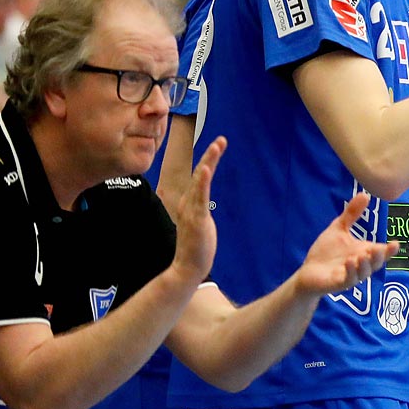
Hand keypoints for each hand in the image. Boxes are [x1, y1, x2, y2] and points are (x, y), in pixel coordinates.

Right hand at [170, 137, 225, 285]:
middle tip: (221, 140)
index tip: (218, 146)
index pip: (200, 178)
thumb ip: (201, 211)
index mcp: (190, 203)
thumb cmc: (196, 247)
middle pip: (200, 174)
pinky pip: (200, 197)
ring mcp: (191, 209)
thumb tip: (203, 204)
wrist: (187, 268)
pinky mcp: (196, 219)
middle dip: (210, 156)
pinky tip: (207, 169)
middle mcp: (188, 202)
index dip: (208, 161)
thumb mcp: (201, 223)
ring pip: (200, 181)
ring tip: (217, 146)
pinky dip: (203, 182)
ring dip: (209, 162)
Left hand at [293, 194, 395, 295]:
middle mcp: (361, 265)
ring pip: (363, 273)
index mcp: (364, 252)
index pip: (381, 252)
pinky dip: (350, 272)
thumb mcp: (339, 229)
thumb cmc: (326, 252)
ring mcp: (351, 275)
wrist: (309, 271)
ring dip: (364, 265)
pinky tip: (349, 262)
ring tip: (361, 256)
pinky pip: (348, 280)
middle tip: (379, 249)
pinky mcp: (339, 283)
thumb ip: (352, 214)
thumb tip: (365, 194)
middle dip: (378, 257)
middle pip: (375, 263)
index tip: (396, 243)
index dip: (390, 250)